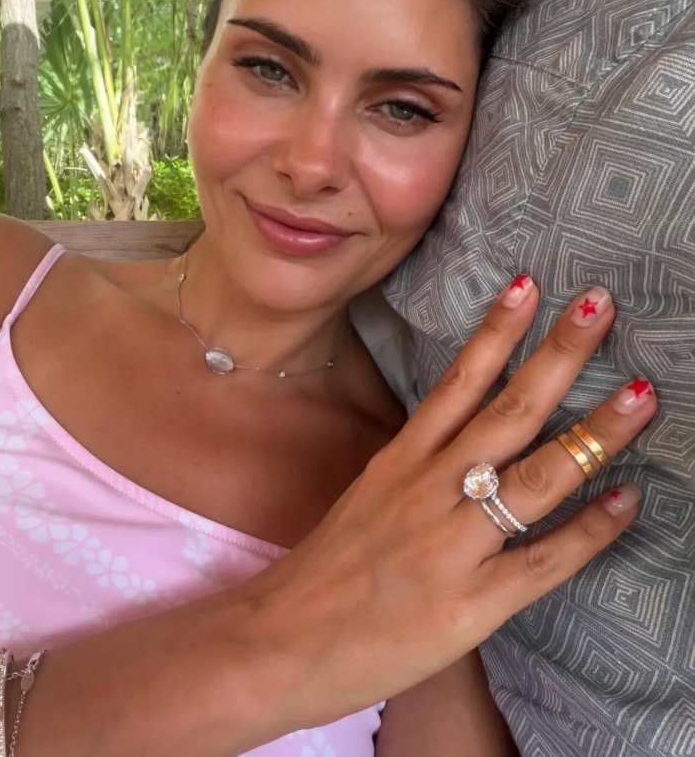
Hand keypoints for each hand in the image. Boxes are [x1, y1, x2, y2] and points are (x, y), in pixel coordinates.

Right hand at [243, 277, 656, 725]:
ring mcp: (450, 545)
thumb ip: (418, 467)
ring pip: (534, 477)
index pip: (457, 382)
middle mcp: (427, 489)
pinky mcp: (470, 604)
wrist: (283, 640)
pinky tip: (625, 501)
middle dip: (557, 356)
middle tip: (598, 305)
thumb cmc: (328, 568)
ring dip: (593, 434)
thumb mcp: (368, 497)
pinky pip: (541, 561)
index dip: (496, 331)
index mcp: (400, 461)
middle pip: (505, 412)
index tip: (528, 285)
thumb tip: (470, 440)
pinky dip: (587, 531)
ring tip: (641, 394)